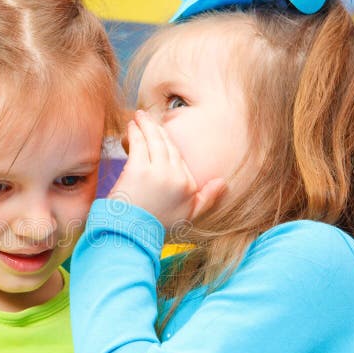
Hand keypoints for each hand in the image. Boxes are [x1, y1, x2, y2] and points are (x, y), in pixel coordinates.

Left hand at [109, 110, 224, 237]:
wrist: (130, 236)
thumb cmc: (155, 227)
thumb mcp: (188, 216)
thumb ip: (207, 199)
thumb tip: (223, 182)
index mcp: (189, 186)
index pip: (180, 157)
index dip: (169, 144)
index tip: (161, 134)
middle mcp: (177, 177)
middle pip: (168, 146)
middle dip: (158, 129)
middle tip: (148, 119)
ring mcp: (158, 172)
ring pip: (155, 141)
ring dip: (146, 125)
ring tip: (139, 116)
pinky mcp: (139, 170)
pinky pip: (139, 144)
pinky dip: (136, 131)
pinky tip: (132, 125)